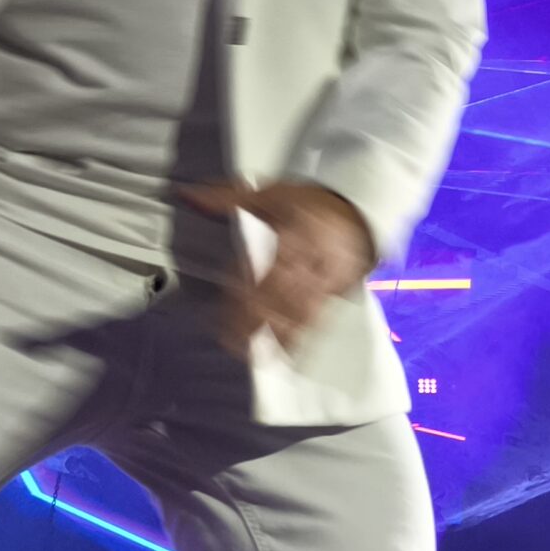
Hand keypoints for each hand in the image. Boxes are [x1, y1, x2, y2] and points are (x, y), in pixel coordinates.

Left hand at [181, 179, 375, 353]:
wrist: (360, 209)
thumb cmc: (312, 203)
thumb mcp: (270, 193)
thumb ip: (227, 197)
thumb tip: (188, 196)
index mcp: (296, 233)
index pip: (268, 268)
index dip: (247, 294)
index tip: (225, 314)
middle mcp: (313, 259)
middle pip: (285, 296)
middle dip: (259, 322)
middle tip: (233, 344)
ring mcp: (328, 278)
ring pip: (305, 311)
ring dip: (281, 336)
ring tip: (258, 356)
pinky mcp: (337, 291)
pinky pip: (322, 318)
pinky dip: (304, 337)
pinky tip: (288, 354)